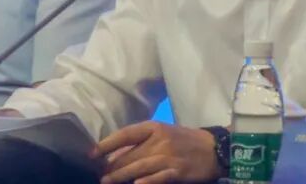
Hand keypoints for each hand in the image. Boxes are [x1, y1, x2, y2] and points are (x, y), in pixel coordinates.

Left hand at [92, 121, 220, 183]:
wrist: (213, 149)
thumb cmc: (183, 140)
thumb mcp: (163, 134)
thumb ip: (141, 142)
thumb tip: (114, 154)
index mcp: (155, 127)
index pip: (126, 134)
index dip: (107, 144)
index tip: (91, 153)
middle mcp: (160, 140)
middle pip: (130, 154)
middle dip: (112, 166)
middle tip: (98, 174)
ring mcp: (169, 156)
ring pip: (140, 167)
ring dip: (121, 176)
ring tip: (107, 181)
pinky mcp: (178, 171)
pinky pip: (159, 178)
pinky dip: (147, 182)